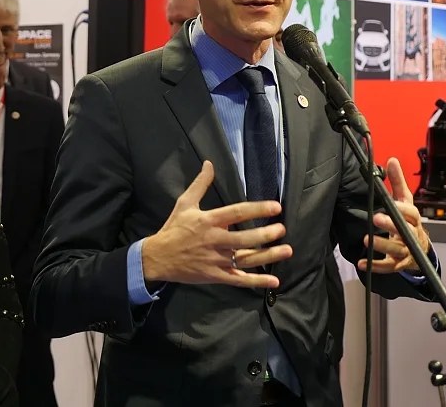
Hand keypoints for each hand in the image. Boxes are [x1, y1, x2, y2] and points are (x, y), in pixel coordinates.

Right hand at [141, 161, 292, 288]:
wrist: (158, 257)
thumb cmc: (173, 228)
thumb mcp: (184, 203)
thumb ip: (200, 184)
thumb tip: (209, 164)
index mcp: (208, 221)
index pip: (237, 213)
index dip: (257, 209)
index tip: (276, 207)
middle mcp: (214, 240)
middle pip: (244, 238)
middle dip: (266, 234)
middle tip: (282, 229)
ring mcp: (215, 260)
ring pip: (245, 259)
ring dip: (268, 256)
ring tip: (287, 250)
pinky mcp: (215, 275)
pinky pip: (239, 279)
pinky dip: (256, 281)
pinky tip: (273, 280)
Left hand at [357, 157, 430, 274]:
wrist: (420, 247)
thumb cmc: (409, 220)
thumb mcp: (405, 200)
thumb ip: (397, 181)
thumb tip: (391, 160)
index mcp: (413, 219)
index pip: (411, 213)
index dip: (403, 209)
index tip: (391, 204)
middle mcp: (411, 235)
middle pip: (405, 231)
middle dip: (391, 225)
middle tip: (376, 218)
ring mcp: (406, 251)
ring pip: (397, 250)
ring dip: (382, 246)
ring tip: (367, 240)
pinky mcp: (399, 263)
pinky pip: (389, 267)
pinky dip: (376, 266)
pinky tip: (363, 264)